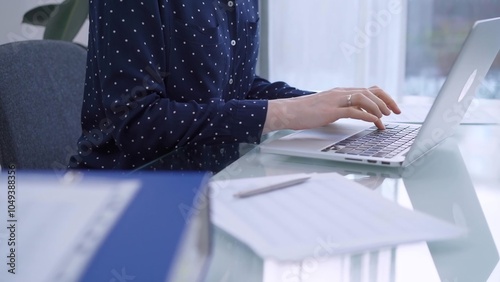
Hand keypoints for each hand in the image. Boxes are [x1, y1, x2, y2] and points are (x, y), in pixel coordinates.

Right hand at [263, 86, 400, 132]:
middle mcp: (340, 92)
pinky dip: (367, 115)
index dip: (383, 97)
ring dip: (378, 108)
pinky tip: (374, 121)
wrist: (288, 111)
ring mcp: (335, 100)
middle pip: (370, 91)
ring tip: (385, 118)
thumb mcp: (327, 108)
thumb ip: (342, 108)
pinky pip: (354, 111)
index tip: (392, 107)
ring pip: (364, 98)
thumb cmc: (305, 112)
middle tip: (396, 112)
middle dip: (386, 101)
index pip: (368, 89)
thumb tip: (358, 115)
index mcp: (341, 91)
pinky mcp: (330, 110)